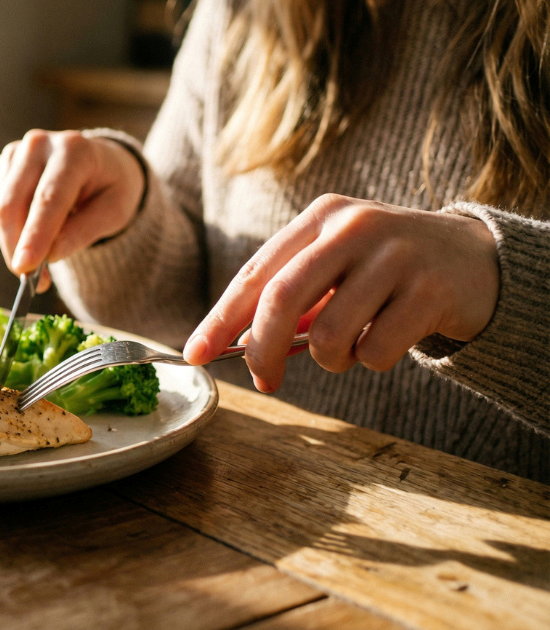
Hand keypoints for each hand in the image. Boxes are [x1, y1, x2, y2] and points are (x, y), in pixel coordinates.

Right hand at [0, 129, 143, 290]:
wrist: (99, 164)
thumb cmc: (110, 189)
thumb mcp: (114, 212)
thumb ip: (82, 232)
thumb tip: (50, 256)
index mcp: (73, 150)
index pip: (47, 198)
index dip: (34, 235)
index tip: (25, 269)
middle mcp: (38, 145)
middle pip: (12, 205)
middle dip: (17, 248)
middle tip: (34, 282)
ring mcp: (14, 153)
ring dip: (13, 245)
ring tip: (41, 261)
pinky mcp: (0, 167)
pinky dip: (8, 233)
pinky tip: (31, 234)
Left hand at [183, 194, 499, 392]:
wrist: (474, 259)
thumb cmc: (384, 269)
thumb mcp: (336, 267)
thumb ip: (291, 298)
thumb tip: (237, 344)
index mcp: (321, 216)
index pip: (256, 273)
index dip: (220, 318)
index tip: (195, 354)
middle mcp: (355, 226)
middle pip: (281, 299)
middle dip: (260, 350)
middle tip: (264, 380)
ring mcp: (396, 255)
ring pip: (328, 335)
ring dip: (329, 360)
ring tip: (347, 350)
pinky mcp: (431, 290)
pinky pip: (375, 351)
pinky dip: (370, 361)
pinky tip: (387, 341)